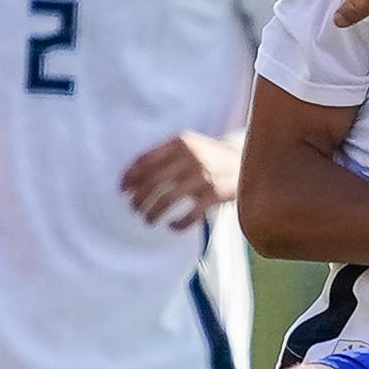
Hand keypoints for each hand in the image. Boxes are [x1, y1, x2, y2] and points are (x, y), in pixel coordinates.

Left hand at [122, 131, 237, 229]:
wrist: (246, 160)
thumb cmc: (209, 155)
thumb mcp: (188, 145)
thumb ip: (165, 155)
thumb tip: (132, 177)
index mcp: (179, 142)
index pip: (146, 160)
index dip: (130, 176)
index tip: (122, 190)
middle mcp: (190, 157)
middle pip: (153, 182)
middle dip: (139, 198)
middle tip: (134, 208)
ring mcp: (203, 176)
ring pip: (166, 199)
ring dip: (152, 212)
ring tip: (147, 219)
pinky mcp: (215, 194)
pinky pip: (190, 215)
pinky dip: (177, 224)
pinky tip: (171, 226)